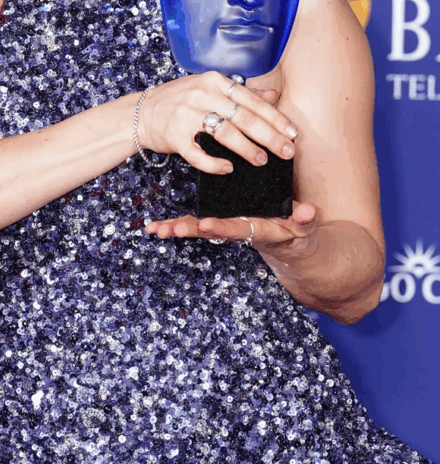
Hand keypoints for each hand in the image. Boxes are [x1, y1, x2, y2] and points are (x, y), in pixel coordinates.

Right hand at [137, 73, 297, 174]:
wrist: (141, 112)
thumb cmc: (180, 100)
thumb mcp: (210, 88)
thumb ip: (242, 93)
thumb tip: (274, 95)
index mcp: (214, 81)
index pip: (252, 101)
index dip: (275, 118)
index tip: (292, 132)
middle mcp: (202, 94)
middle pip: (244, 118)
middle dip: (269, 136)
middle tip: (287, 151)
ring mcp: (186, 114)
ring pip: (225, 134)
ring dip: (247, 149)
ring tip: (262, 160)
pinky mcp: (174, 135)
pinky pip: (198, 154)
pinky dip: (214, 163)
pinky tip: (228, 168)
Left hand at [144, 201, 317, 255]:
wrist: (292, 252)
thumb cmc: (299, 235)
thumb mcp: (305, 229)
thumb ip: (305, 220)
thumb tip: (308, 211)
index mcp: (259, 232)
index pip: (239, 230)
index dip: (222, 227)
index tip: (205, 224)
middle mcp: (240, 233)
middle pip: (212, 233)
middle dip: (191, 230)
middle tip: (171, 230)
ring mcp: (228, 231)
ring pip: (200, 230)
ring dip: (178, 229)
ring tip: (155, 230)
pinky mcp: (221, 227)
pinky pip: (196, 225)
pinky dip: (177, 225)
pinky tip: (155, 227)